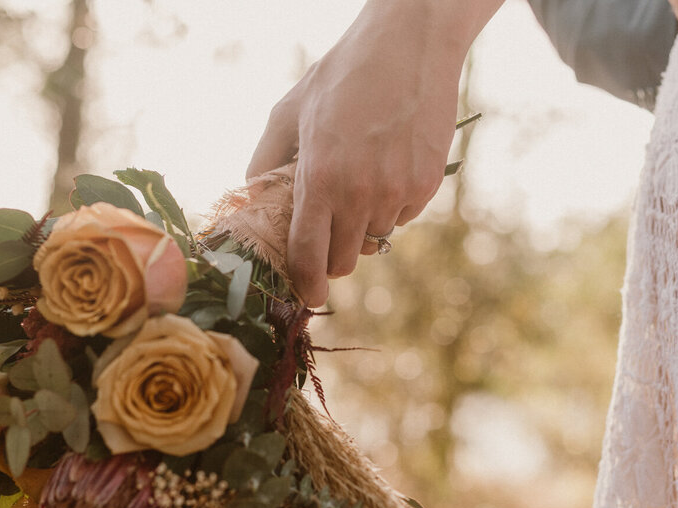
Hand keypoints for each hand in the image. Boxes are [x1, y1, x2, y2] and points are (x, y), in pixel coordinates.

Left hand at [248, 0, 501, 306]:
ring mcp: (396, 192)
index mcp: (319, 179)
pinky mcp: (426, 186)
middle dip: (334, 258)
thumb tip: (252, 197)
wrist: (409, 44)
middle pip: (344, 261)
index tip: (308, 293)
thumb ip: (266, 160)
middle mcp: (359, 193)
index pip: (308, 255)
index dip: (306, 282)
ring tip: (361, 180)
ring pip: (376, 239)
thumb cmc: (344, 74)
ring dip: (364, 225)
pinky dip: (393, 205)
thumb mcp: (290, 110)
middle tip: (330, 237)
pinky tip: (388, 167)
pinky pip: (403, 217)